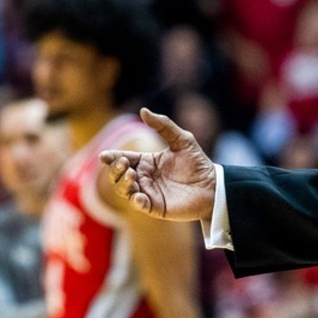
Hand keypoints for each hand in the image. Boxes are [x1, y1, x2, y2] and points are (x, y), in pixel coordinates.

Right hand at [99, 108, 216, 221]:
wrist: (213, 185)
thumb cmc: (197, 162)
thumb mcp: (181, 139)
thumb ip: (163, 125)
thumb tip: (143, 110)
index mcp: (146, 162)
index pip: (123, 158)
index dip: (111, 157)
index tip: (104, 156)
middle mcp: (143, 177)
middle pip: (118, 175)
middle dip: (115, 170)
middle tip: (124, 164)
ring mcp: (148, 193)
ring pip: (124, 190)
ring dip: (122, 184)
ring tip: (132, 175)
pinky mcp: (155, 207)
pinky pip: (139, 205)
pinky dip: (136, 201)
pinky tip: (139, 197)